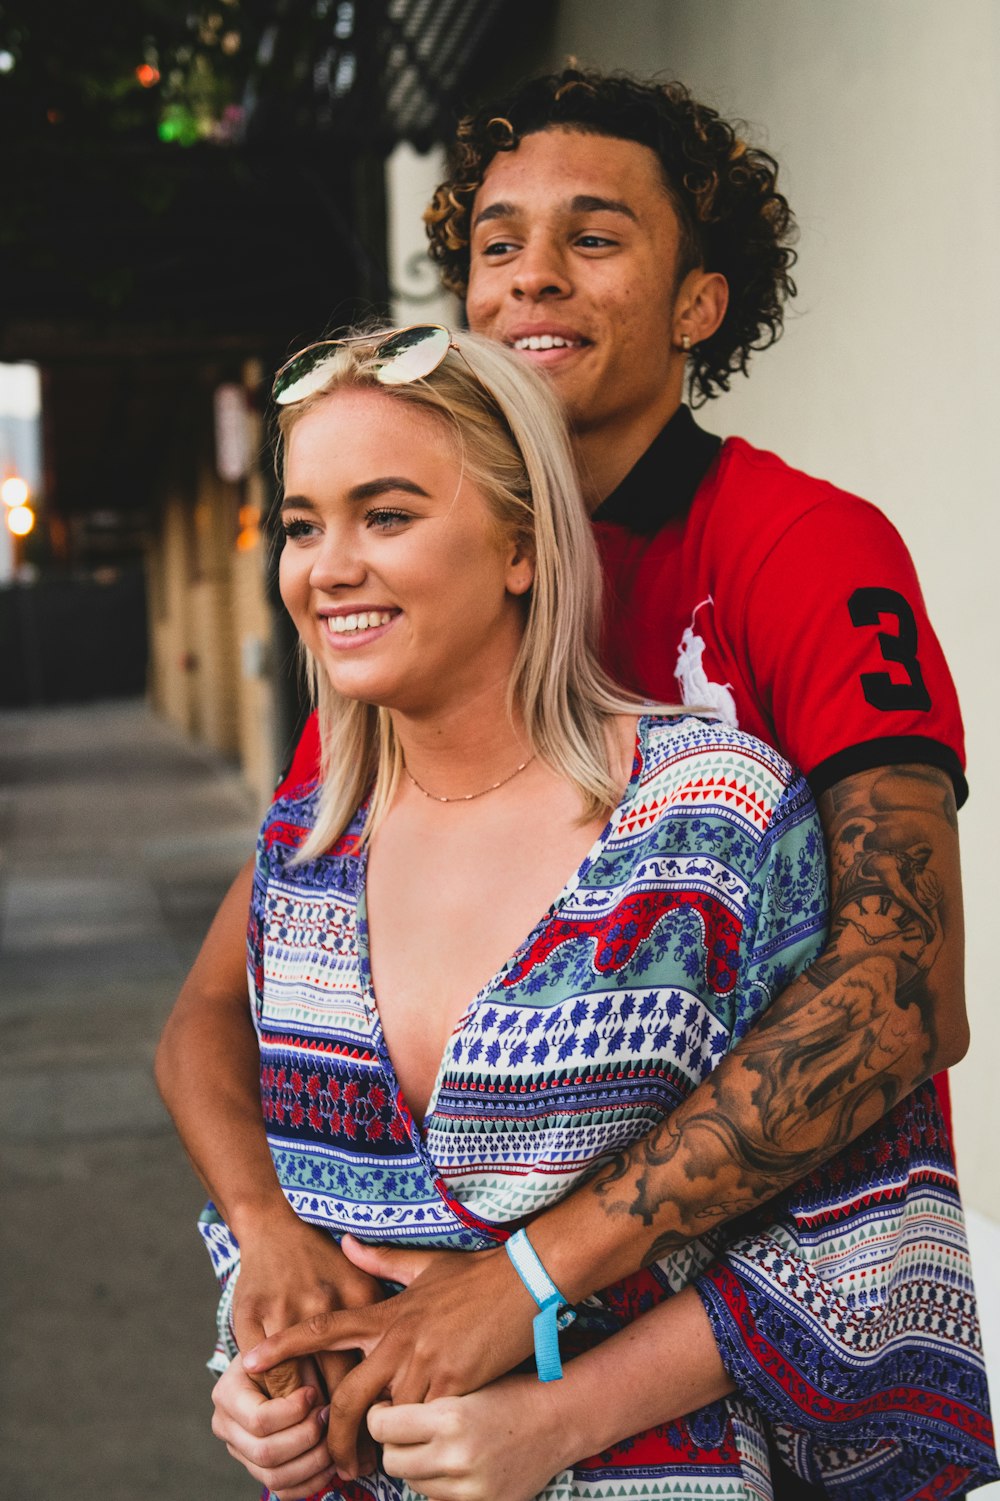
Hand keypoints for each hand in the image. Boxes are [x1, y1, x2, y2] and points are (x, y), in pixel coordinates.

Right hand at [211, 1353, 338, 1499]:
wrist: (275, 1362)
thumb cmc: (287, 1351)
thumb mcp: (287, 1346)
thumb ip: (295, 1364)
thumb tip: (312, 1395)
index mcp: (227, 1393)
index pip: (259, 1419)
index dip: (293, 1411)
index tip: (315, 1393)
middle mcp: (226, 1426)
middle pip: (265, 1453)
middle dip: (306, 1437)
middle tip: (328, 1416)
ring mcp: (240, 1451)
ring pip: (274, 1477)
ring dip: (312, 1463)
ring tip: (334, 1439)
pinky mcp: (257, 1468)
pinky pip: (282, 1490)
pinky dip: (311, 1481)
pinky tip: (331, 1461)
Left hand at [243, 1235, 537, 1478]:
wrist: (526, 1281)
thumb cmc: (477, 1275)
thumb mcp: (426, 1266)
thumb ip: (381, 1261)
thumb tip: (345, 1243)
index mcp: (385, 1314)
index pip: (322, 1329)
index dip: (284, 1346)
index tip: (248, 1364)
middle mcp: (396, 1340)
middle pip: (347, 1397)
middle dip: (335, 1437)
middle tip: (334, 1463)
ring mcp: (423, 1363)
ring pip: (386, 1417)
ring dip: (382, 1444)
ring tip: (378, 1465)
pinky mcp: (452, 1383)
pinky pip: (425, 1422)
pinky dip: (420, 1438)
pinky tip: (421, 1449)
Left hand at [370, 1377, 567, 1500]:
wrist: (557, 1420)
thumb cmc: (508, 1392)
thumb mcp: (463, 1385)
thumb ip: (423, 1404)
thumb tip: (378, 1416)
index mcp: (449, 1418)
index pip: (382, 1426)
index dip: (378, 1415)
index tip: (385, 1409)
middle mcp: (455, 1457)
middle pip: (393, 1460)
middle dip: (393, 1443)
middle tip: (406, 1428)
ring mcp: (468, 1489)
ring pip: (413, 1482)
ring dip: (416, 1465)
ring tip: (435, 1444)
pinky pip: (438, 1499)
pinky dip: (439, 1483)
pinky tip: (453, 1463)